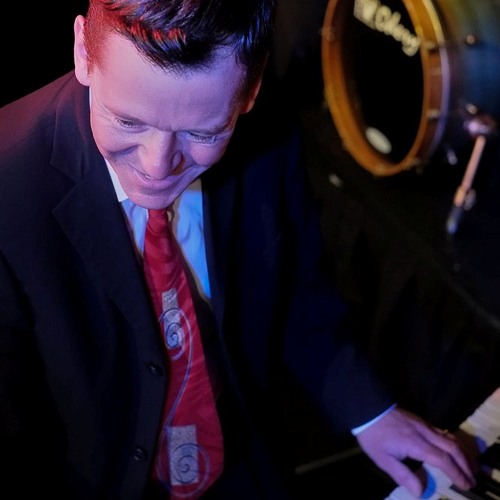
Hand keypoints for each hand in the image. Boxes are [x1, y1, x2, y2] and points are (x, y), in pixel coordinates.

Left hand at [355, 407, 475, 496]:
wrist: (367, 409)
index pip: (442, 460)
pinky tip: (453, 451)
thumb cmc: (373, 436)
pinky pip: (442, 432)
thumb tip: (421, 492)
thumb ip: (403, 475)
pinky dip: (453, 444)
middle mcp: (424, 432)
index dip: (456, 473)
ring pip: (449, 438)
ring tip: (469, 466)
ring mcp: (423, 424)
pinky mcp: (420, 421)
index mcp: (415, 444)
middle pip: (452, 447)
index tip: (466, 485)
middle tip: (473, 478)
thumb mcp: (383, 459)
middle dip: (465, 464)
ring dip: (462, 453)